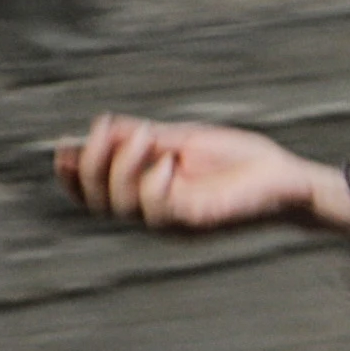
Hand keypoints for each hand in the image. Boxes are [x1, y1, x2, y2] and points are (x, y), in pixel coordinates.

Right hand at [50, 116, 349, 235]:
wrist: (287, 178)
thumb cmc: (239, 161)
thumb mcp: (182, 141)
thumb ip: (142, 137)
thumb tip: (99, 127)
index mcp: (147, 192)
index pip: (94, 196)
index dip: (72, 177)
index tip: (62, 148)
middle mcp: (155, 212)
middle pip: (98, 202)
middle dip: (92, 164)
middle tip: (109, 129)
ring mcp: (174, 222)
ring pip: (122, 207)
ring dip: (122, 166)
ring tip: (146, 136)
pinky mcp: (197, 223)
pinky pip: (158, 212)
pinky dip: (152, 184)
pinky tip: (168, 163)